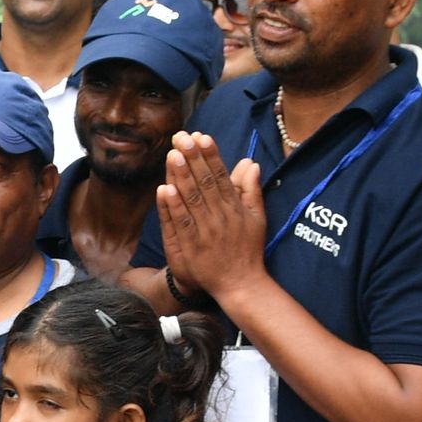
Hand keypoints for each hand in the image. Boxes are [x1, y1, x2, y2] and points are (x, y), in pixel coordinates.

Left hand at [156, 133, 267, 310]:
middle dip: (193, 158)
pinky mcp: (193, 246)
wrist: (241, 285)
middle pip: (204, 183)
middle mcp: (221, 217)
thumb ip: (251, 190)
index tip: (202, 137)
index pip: (221, 176)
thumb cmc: (249, 250)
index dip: (210, 156)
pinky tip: (164, 189)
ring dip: (182, 176)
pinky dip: (173, 206)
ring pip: (192, 199)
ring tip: (173, 154)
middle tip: (183, 137)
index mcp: (235, 208)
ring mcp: (206, 231)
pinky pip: (182, 223)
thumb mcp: (257, 218)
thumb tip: (250, 163)